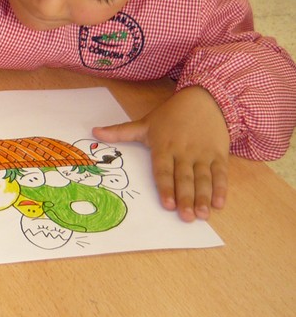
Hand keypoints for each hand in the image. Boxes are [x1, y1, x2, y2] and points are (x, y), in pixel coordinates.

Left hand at [93, 86, 228, 221]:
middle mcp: (184, 152)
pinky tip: (219, 204)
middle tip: (186, 217)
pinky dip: (221, 189)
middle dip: (186, 198)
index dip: (165, 188)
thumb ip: (120, 132)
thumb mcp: (145, 123)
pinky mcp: (219, 154)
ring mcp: (203, 154)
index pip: (163, 170)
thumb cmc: (171, 114)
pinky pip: (221, 173)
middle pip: (184, 178)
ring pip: (203, 178)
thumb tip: (94, 132)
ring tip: (202, 215)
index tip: (167, 204)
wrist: (204, 99)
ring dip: (204, 197)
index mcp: (164, 146)